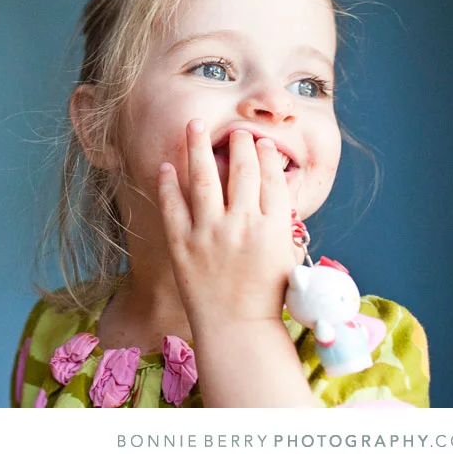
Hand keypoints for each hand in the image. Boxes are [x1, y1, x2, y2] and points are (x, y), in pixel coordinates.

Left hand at [157, 120, 301, 334]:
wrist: (236, 328)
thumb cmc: (266, 295)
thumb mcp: (286, 255)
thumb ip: (282, 221)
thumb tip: (274, 187)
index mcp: (274, 228)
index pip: (271, 179)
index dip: (265, 156)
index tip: (261, 142)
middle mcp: (243, 225)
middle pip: (242, 171)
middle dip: (240, 143)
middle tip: (236, 130)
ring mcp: (210, 233)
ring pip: (203, 177)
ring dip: (199, 147)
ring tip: (195, 125)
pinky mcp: (182, 244)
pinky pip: (172, 206)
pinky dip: (168, 184)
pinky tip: (167, 166)